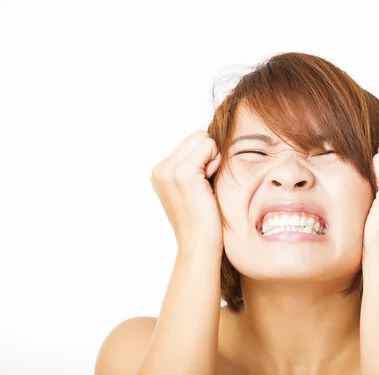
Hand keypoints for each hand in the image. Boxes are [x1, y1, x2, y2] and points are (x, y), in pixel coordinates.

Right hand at [150, 130, 222, 254]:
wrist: (199, 244)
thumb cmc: (203, 220)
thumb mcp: (193, 188)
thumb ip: (194, 166)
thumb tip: (212, 142)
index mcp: (161, 172)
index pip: (192, 142)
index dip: (205, 158)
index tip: (203, 183)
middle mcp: (160, 169)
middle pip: (197, 136)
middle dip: (209, 155)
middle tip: (207, 183)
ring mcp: (169, 170)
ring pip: (203, 139)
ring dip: (213, 159)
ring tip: (207, 185)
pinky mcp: (182, 173)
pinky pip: (209, 146)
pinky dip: (216, 162)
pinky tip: (209, 184)